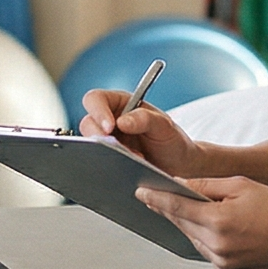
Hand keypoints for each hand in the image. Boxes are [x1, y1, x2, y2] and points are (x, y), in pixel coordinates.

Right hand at [80, 90, 204, 176]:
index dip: (98, 112)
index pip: (95, 99)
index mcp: (120, 103)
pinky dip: (109, 164)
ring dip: (108, 153)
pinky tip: (126, 168)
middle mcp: (109, 120)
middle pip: (88, 123)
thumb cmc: (173, 141)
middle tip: (119, 149)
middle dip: (100, 137)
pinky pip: (98, 160)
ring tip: (134, 159)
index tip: (110, 128)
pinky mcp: (107, 159)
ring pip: (90, 145)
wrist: (179, 166)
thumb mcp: (164, 126)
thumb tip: (122, 121)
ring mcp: (108, 141)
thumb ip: (145, 119)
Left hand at [137, 176, 267, 268]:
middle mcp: (217, 246)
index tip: (141, 192)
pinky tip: (214, 226)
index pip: (177, 207)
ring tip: (196, 209)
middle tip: (160, 194)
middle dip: (171, 208)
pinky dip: (204, 238)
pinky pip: (205, 251)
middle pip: (181, 223)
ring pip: (192, 238)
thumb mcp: (239, 185)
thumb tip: (179, 185)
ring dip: (189, 224)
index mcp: (219, 221)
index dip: (156, 198)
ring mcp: (222, 262)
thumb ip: (205, 186)